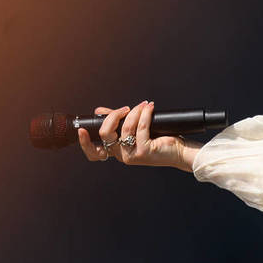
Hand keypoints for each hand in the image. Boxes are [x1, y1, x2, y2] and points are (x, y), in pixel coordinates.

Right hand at [77, 102, 198, 170]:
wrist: (179, 151)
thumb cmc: (158, 140)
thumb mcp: (134, 130)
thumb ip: (117, 122)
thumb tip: (99, 111)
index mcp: (117, 152)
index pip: (95, 153)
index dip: (85, 143)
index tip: (82, 130)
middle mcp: (122, 156)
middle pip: (106, 134)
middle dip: (113, 116)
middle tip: (125, 108)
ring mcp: (132, 156)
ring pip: (125, 128)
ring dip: (134, 112)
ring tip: (143, 105)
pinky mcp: (144, 152)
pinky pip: (140, 128)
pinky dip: (144, 114)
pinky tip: (149, 108)